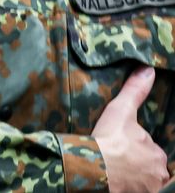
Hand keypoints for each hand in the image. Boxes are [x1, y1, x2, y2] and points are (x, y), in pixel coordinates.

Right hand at [93, 66, 168, 192]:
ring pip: (145, 181)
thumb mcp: (120, 111)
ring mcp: (149, 187)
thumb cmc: (108, 140)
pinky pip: (138, 190)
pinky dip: (131, 187)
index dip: (137, 148)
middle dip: (139, 164)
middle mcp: (158, 171)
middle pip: (150, 167)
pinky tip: (120, 184)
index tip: (123, 147)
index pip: (150, 150)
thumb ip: (135, 91)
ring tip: (118, 174)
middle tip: (119, 161)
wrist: (94, 168)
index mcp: (156, 152)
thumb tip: (148, 70)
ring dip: (136, 178)